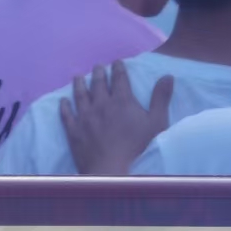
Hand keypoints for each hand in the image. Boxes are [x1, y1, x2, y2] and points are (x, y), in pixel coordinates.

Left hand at [60, 61, 173, 175]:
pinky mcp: (73, 131)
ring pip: (80, 95)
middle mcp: (101, 105)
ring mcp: (85, 117)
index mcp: (122, 101)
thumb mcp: (156, 122)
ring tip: (78, 77)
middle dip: (98, 73)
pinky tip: (63, 101)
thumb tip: (167, 76)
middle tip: (97, 66)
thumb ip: (160, 98)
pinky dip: (64, 106)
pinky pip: (66, 115)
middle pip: (98, 84)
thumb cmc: (136, 147)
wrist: (110, 168)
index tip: (116, 62)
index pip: (119, 79)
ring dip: (79, 84)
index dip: (118, 69)